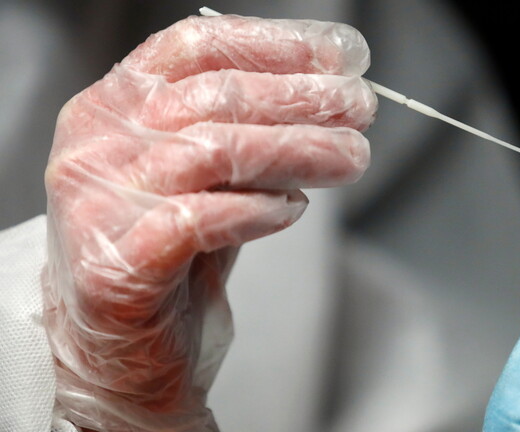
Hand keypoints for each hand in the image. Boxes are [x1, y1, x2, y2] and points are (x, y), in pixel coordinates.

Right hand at [42, 14, 374, 430]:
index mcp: (114, 107)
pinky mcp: (115, 267)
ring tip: (350, 158)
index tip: (339, 54)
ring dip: (299, 150)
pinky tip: (292, 210)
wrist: (117, 360)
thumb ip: (249, 135)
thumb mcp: (207, 181)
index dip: (276, 44)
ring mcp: (98, 205)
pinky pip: (200, 218)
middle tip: (361, 107)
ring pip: (216, 150)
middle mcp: (97, 145)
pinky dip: (258, 209)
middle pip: (217, 96)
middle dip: (305, 98)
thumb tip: (328, 96)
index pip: (197, 47)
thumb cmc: (168, 265)